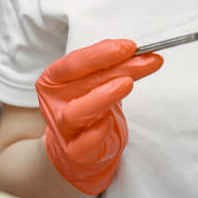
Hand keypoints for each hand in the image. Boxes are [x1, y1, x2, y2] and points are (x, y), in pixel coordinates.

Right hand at [36, 39, 161, 194]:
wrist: (81, 147)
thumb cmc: (90, 106)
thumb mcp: (99, 81)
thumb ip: (111, 65)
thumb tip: (132, 50)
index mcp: (54, 79)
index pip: (75, 62)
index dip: (102, 53)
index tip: (130, 46)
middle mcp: (53, 101)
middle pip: (83, 82)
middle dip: (118, 68)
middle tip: (144, 60)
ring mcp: (61, 128)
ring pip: (76, 112)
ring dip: (104, 96)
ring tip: (128, 84)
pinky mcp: (73, 151)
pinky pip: (86, 141)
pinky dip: (99, 130)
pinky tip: (111, 120)